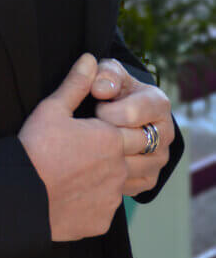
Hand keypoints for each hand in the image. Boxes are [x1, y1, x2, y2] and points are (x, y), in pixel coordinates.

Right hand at [18, 53, 126, 241]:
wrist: (20, 194)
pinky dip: (104, 196)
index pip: (142, 130)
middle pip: (147, 157)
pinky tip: (86, 189)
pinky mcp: (101, 219)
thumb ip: (76, 84)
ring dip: (127, 173)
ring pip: (134, 183)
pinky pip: (111, 206)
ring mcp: (111, 197)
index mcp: (110, 139)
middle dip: (138, 148)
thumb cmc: (36, 147)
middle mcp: (118, 169)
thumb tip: (89, 59)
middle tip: (118, 142)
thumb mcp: (53, 108)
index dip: (133, 124)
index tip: (119, 122)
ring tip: (106, 165)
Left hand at [91, 58, 174, 197]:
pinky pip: (127, 184)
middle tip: (92, 127)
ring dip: (105, 157)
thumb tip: (100, 88)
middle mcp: (166, 133)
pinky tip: (96, 161)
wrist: (118, 110)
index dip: (106, 111)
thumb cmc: (113, 88)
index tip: (96, 107)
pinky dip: (107, 176)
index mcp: (159, 104)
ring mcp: (160, 158)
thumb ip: (105, 74)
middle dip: (104, 134)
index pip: (131, 114)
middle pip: (131, 142)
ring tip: (93, 143)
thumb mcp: (109, 73)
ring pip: (129, 166)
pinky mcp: (149, 178)